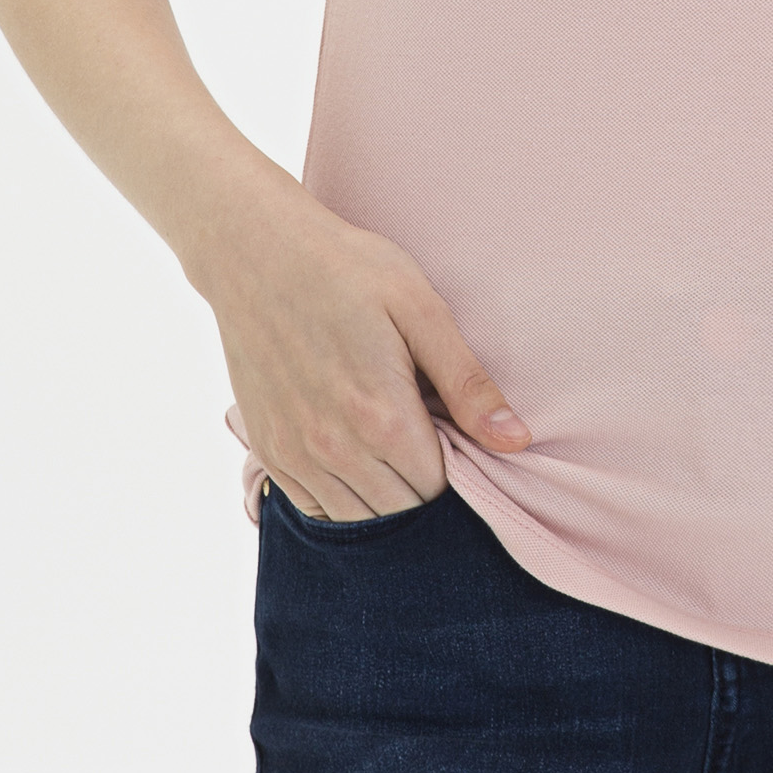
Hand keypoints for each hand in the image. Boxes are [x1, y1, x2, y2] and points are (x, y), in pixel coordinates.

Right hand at [185, 179, 531, 520]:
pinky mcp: (268, 450)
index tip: (457, 435)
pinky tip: (357, 458)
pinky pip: (314, 508)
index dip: (459, 470)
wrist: (256, 252)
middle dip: (425, 487)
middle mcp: (335, 449)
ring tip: (395, 448)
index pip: (440, 490)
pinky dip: (342, 498)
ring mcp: (295, 454)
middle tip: (429, 438)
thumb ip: (467, 383)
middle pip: (402, 512)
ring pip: (358, 520)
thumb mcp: (420, 309)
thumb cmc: (348, 269)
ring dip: (386, 498)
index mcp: (383, 416)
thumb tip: (516, 441)